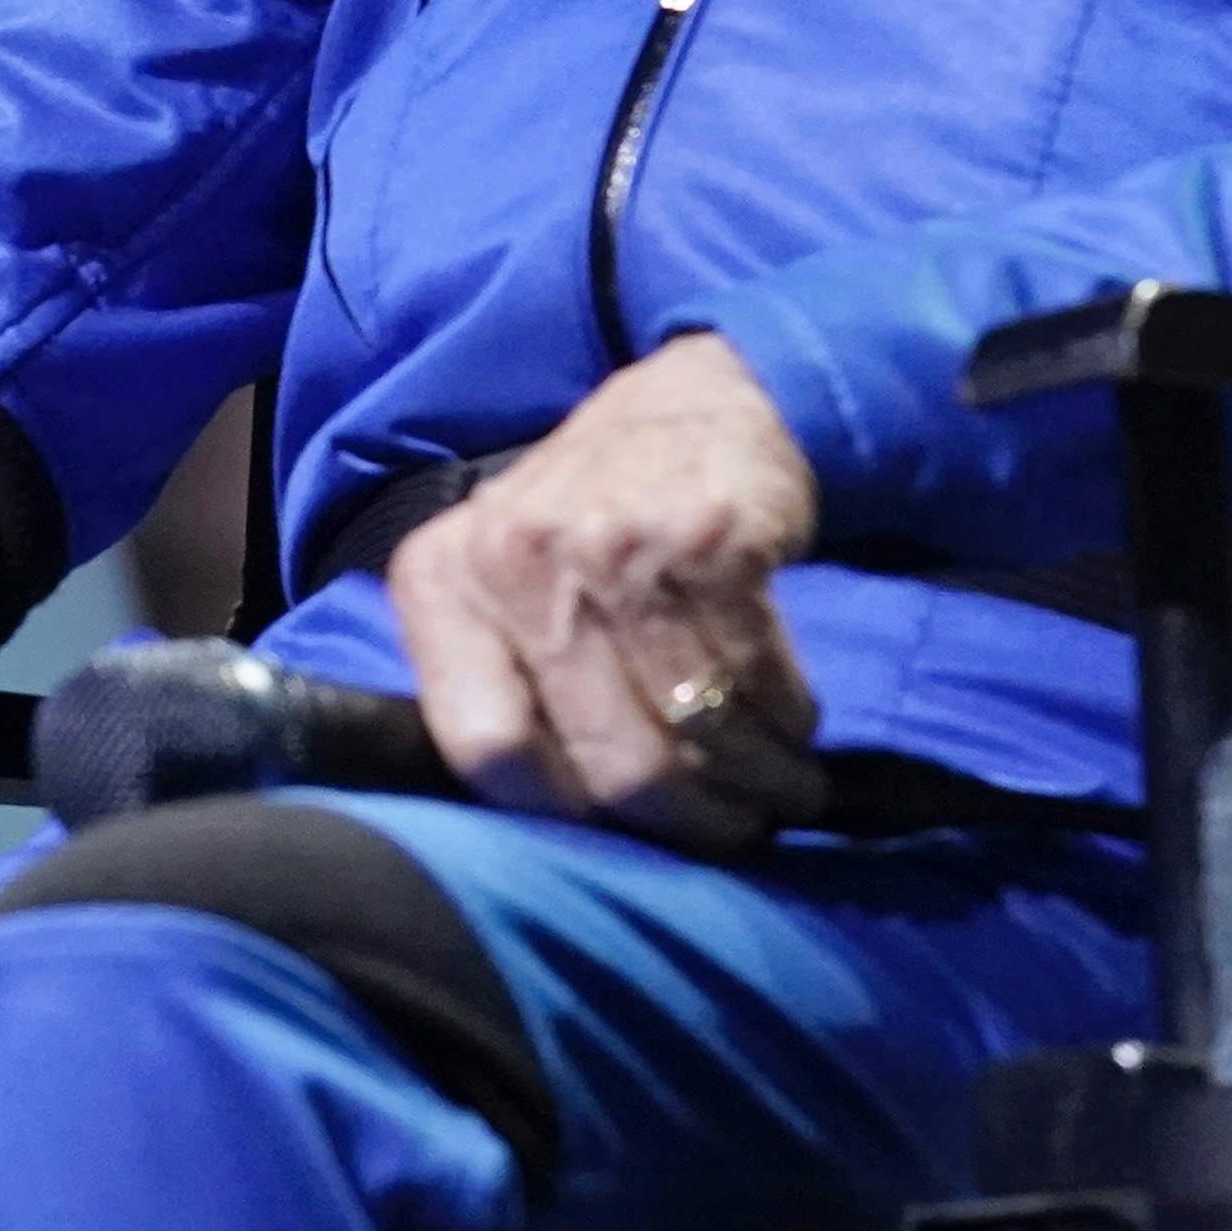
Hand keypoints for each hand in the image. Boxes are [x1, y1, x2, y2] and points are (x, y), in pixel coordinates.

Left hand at [391, 334, 828, 855]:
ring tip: (779, 791)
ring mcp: (612, 546)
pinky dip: (785, 722)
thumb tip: (543, 826)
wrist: (693, 398)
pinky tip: (792, 724)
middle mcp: (513, 562)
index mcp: (440, 582)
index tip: (614, 832)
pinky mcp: (711, 540)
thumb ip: (496, 675)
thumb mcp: (497, 578)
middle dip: (686, 822)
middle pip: (610, 762)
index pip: (484, 748)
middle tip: (729, 832)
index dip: (560, 813)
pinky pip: (759, 679)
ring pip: (695, 733)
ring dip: (755, 783)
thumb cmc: (585, 516)